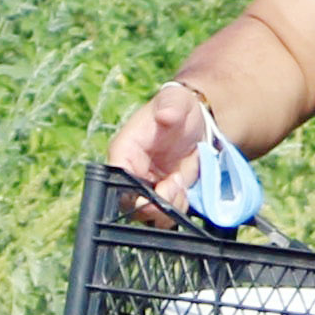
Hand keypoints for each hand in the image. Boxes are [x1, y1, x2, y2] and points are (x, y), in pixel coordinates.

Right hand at [106, 78, 214, 203]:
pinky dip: (178, 208)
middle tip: (175, 184)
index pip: (116, 175)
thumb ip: (170, 106)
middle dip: (152, 204)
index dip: (131, 189)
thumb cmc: (179, 107)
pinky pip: (166, 213)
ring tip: (181, 183)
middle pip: (129, 203)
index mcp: (125, 149)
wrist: (198, 121)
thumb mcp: (176, 100)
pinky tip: (186, 189)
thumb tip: (166, 114)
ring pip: (148, 214)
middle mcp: (131, 171)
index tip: (156, 186)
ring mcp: (147, 185)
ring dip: (167, 207)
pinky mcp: (164, 194)